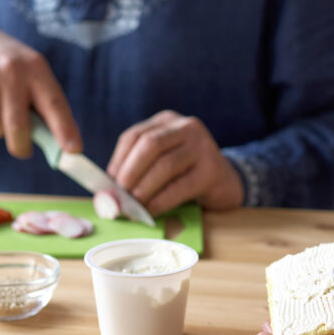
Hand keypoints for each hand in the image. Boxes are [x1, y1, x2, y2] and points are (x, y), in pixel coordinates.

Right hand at [0, 26, 80, 157]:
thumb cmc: (11, 69)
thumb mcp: (33, 76)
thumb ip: (46, 108)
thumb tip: (64, 148)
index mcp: (36, 69)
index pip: (54, 104)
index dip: (65, 130)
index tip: (73, 151)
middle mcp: (12, 71)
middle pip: (19, 127)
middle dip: (21, 146)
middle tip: (22, 147)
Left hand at [106, 111, 243, 214]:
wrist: (225, 182)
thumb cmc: (185, 174)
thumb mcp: (161, 162)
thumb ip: (137, 170)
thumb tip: (108, 193)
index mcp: (166, 121)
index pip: (134, 136)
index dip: (118, 161)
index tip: (108, 184)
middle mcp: (185, 126)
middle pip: (149, 145)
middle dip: (130, 172)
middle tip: (119, 196)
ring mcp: (202, 145)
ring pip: (165, 165)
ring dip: (144, 189)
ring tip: (133, 207)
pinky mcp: (212, 169)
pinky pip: (181, 186)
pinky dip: (162, 201)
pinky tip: (151, 212)